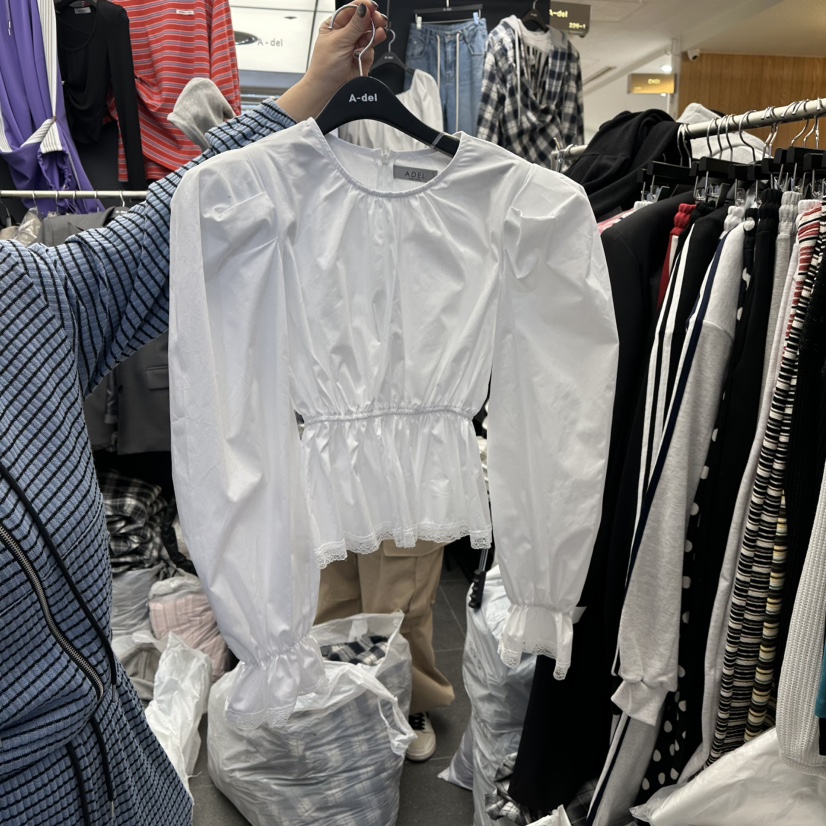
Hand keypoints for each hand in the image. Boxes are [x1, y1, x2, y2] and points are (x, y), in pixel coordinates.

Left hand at [277, 2, 387, 122]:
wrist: (328, 90)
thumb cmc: (324, 67)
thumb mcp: (339, 41)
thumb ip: (354, 25)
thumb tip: (363, 8)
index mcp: (334, 25)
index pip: (350, 10)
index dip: (361, 7)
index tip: (371, 6)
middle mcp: (345, 34)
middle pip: (362, 20)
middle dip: (371, 19)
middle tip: (379, 19)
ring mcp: (354, 46)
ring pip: (369, 33)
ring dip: (375, 32)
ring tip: (379, 32)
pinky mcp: (362, 57)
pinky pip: (371, 47)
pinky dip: (373, 46)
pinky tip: (372, 45)